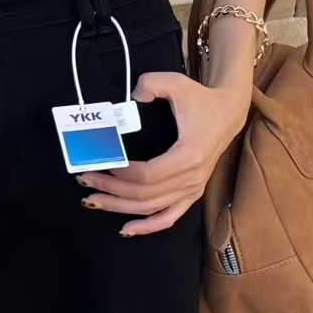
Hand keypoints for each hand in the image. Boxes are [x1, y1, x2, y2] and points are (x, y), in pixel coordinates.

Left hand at [75, 71, 249, 236]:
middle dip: (110, 189)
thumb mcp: (176, 82)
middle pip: (144, 194)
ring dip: (119, 207)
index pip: (147, 175)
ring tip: (91, 200)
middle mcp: (192, 177)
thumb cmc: (200, 99)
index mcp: (189, 154)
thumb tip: (133, 96)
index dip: (120, 174)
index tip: (100, 162)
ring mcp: (193, 189)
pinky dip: (147, 226)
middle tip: (84, 178)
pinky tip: (126, 230)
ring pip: (151, 208)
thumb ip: (152, 83)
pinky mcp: (192, 194)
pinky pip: (169, 217)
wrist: (228, 112)